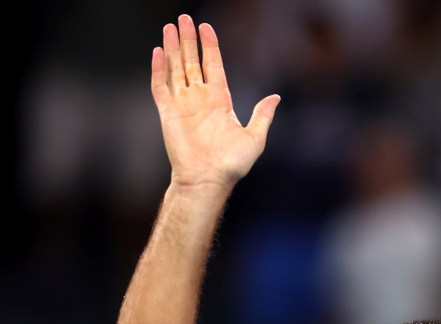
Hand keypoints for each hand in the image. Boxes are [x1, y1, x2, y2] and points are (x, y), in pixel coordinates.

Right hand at [151, 15, 279, 193]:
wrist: (208, 180)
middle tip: (184, 18)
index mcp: (220, 101)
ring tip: (170, 26)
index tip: (206, 27)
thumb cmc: (232, 164)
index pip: (213, 66)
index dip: (209, 46)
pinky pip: (160, 86)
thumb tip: (275, 97)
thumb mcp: (255, 138)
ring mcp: (183, 104)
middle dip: (189, 40)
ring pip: (176, 69)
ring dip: (173, 48)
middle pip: (192, 62)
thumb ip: (263, 115)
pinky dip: (158, 69)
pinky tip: (158, 51)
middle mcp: (200, 99)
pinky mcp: (168, 113)